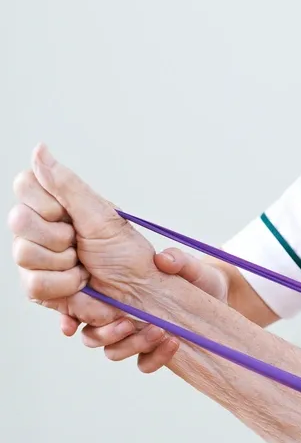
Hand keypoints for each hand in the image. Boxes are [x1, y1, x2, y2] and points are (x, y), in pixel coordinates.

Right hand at [11, 144, 158, 323]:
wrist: (140, 293)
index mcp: (55, 205)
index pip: (24, 186)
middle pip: (18, 220)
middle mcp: (40, 229)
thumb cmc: (128, 254)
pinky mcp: (39, 288)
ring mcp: (36, 258)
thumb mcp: (101, 215)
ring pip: (24, 254)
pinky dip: (66, 286)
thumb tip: (39, 149)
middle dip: (59, 236)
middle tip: (81, 244)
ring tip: (85, 266)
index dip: (48, 203)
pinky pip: (35, 284)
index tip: (70, 215)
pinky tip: (80, 283)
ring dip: (65, 263)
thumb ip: (66, 184)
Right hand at [67, 247, 228, 372]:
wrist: (219, 294)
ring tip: (160, 331)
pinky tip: (173, 343)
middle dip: (105, 333)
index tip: (71, 326)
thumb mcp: (189, 265)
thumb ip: (177, 260)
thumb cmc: (197, 276)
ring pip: (114, 351)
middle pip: (92, 335)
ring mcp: (135, 335)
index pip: (79, 306)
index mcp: (114, 292)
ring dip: (132, 345)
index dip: (69, 316)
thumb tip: (163, 260)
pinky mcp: (154, 350)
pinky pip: (144, 364)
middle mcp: (118, 316)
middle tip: (128, 323)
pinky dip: (155, 357)